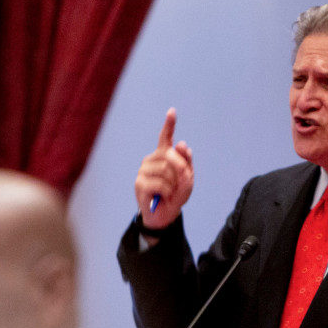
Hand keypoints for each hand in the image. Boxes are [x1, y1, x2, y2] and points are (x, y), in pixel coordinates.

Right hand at [134, 108, 193, 229]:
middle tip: (177, 185)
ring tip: (169, 192)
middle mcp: (151, 159)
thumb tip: (181, 144)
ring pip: (167, 171)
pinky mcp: (140, 183)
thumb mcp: (188, 179)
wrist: (165, 215)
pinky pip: (162, 184)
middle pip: (172, 156)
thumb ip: (187, 162)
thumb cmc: (176, 195)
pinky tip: (162, 197)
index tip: (172, 111)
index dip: (169, 124)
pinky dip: (167, 193)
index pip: (165, 137)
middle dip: (181, 172)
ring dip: (174, 185)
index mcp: (163, 156)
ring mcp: (143, 170)